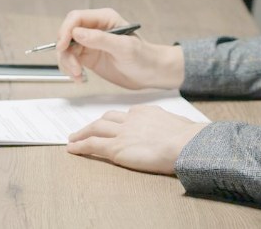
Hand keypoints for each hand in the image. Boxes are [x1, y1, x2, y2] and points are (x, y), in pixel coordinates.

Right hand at [54, 8, 183, 88]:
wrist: (151, 73)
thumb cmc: (143, 57)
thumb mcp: (124, 47)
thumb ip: (100, 39)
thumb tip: (76, 33)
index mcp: (104, 18)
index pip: (76, 18)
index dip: (66, 30)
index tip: (62, 46)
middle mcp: (94, 29)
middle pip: (67, 34)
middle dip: (66, 51)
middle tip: (74, 68)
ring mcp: (90, 43)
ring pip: (67, 49)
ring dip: (68, 63)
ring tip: (78, 76)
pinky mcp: (88, 57)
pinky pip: (71, 60)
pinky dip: (71, 70)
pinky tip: (80, 78)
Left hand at [66, 104, 204, 174]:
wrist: (185, 143)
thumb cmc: (188, 137)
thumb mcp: (177, 124)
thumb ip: (168, 126)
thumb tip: (173, 131)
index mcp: (145, 112)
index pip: (124, 115)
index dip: (114, 121)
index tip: (110, 125)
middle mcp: (130, 119)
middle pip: (106, 118)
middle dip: (94, 124)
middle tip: (84, 129)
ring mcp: (122, 133)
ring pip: (95, 129)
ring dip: (82, 133)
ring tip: (72, 138)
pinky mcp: (116, 148)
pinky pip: (92, 145)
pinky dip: (80, 146)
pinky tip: (72, 149)